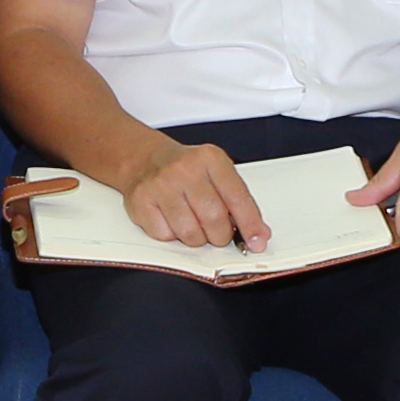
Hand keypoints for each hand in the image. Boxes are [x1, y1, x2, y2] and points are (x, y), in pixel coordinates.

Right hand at [110, 137, 267, 250]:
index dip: (250, 225)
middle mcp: (185, 169)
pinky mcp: (141, 201)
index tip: (257, 242)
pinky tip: (171, 219)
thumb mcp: (216, 173)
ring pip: (190, 234)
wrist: (144, 158)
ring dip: (196, 238)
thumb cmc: (185, 169)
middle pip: (214, 220)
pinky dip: (172, 235)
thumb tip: (258, 233)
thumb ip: (238, 201)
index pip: (237, 198)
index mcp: (210, 159)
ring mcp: (161, 185)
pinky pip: (165, 237)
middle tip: (217, 231)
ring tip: (192, 222)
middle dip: (220, 235)